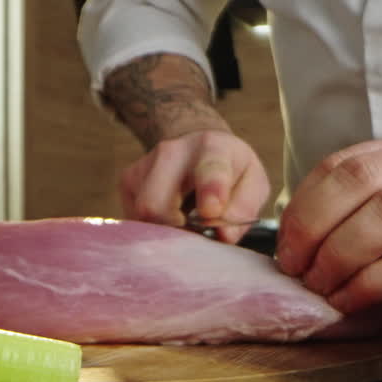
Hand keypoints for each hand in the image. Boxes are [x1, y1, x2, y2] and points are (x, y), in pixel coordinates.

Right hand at [119, 129, 270, 243]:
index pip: (209, 169)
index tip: (211, 212)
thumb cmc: (230, 169)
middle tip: (198, 237)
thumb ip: (244, 207)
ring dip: (166, 231)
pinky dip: (155, 227)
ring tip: (188, 226)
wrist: (197, 144)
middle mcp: (173, 151)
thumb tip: (224, 236)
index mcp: (213, 148)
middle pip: (157, 204)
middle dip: (176, 231)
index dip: (210, 191)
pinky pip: (135, 218)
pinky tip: (172, 218)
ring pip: (142, 215)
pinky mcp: (128, 180)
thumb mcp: (252, 182)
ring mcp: (145, 164)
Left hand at [275, 130, 381, 319]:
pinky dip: (376, 283)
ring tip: (323, 287)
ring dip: (344, 254)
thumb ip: (367, 206)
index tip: (285, 245)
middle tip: (296, 268)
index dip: (306, 204)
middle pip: (364, 180)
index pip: (347, 162)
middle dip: (317, 226)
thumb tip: (298, 238)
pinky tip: (354, 301)